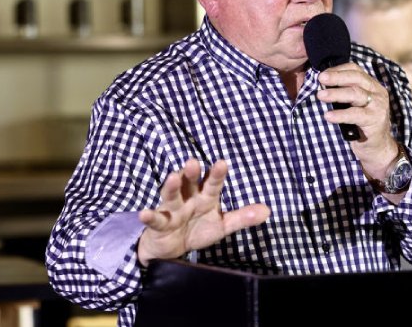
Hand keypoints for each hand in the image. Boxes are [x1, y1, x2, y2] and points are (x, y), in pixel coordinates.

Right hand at [137, 158, 269, 266]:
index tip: (222, 162)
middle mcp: (188, 198)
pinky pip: (154, 219)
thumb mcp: (222, 225)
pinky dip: (149, 216)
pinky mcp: (159, 224)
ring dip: (171, 187)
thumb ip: (242, 218)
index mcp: (205, 197)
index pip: (212, 184)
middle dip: (190, 173)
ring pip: (171, 196)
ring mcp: (172, 210)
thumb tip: (268, 211)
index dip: (217, 174)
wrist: (171, 249)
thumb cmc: (197, 229)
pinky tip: (144, 213)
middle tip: (193, 162)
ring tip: (172, 177)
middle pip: (189, 183)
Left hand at [317, 62, 398, 179]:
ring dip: (336, 94)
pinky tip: (328, 116)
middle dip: (336, 77)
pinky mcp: (375, 120)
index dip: (338, 69)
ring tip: (320, 96)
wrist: (377, 148)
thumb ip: (343, 93)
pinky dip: (340, 115)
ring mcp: (378, 105)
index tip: (322, 73)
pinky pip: (355, 114)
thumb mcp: (354, 105)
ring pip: (355, 94)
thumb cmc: (361, 124)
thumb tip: (320, 85)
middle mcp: (377, 92)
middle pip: (356, 78)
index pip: (355, 70)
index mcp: (372, 85)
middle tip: (320, 78)